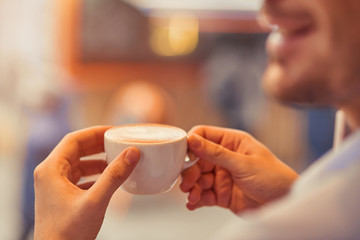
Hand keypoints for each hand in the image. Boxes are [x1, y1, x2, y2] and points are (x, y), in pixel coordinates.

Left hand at [33, 126, 139, 239]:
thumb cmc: (68, 233)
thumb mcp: (95, 201)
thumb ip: (114, 176)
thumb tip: (132, 153)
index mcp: (51, 170)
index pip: (73, 139)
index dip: (95, 132)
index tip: (114, 130)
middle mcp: (50, 174)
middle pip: (76, 150)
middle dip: (98, 145)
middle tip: (118, 141)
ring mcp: (54, 186)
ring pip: (78, 164)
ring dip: (97, 160)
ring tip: (116, 159)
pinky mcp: (61, 196)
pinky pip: (79, 177)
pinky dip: (95, 174)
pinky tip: (109, 178)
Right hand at [180, 125, 297, 213]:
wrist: (285, 204)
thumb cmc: (273, 178)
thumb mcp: (243, 163)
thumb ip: (216, 153)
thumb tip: (192, 140)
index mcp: (232, 142)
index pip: (204, 135)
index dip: (191, 143)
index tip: (182, 155)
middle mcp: (225, 158)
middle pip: (197, 160)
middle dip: (190, 171)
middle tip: (187, 183)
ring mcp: (222, 176)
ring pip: (198, 179)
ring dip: (192, 187)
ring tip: (192, 196)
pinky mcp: (222, 194)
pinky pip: (204, 195)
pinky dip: (196, 199)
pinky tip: (193, 204)